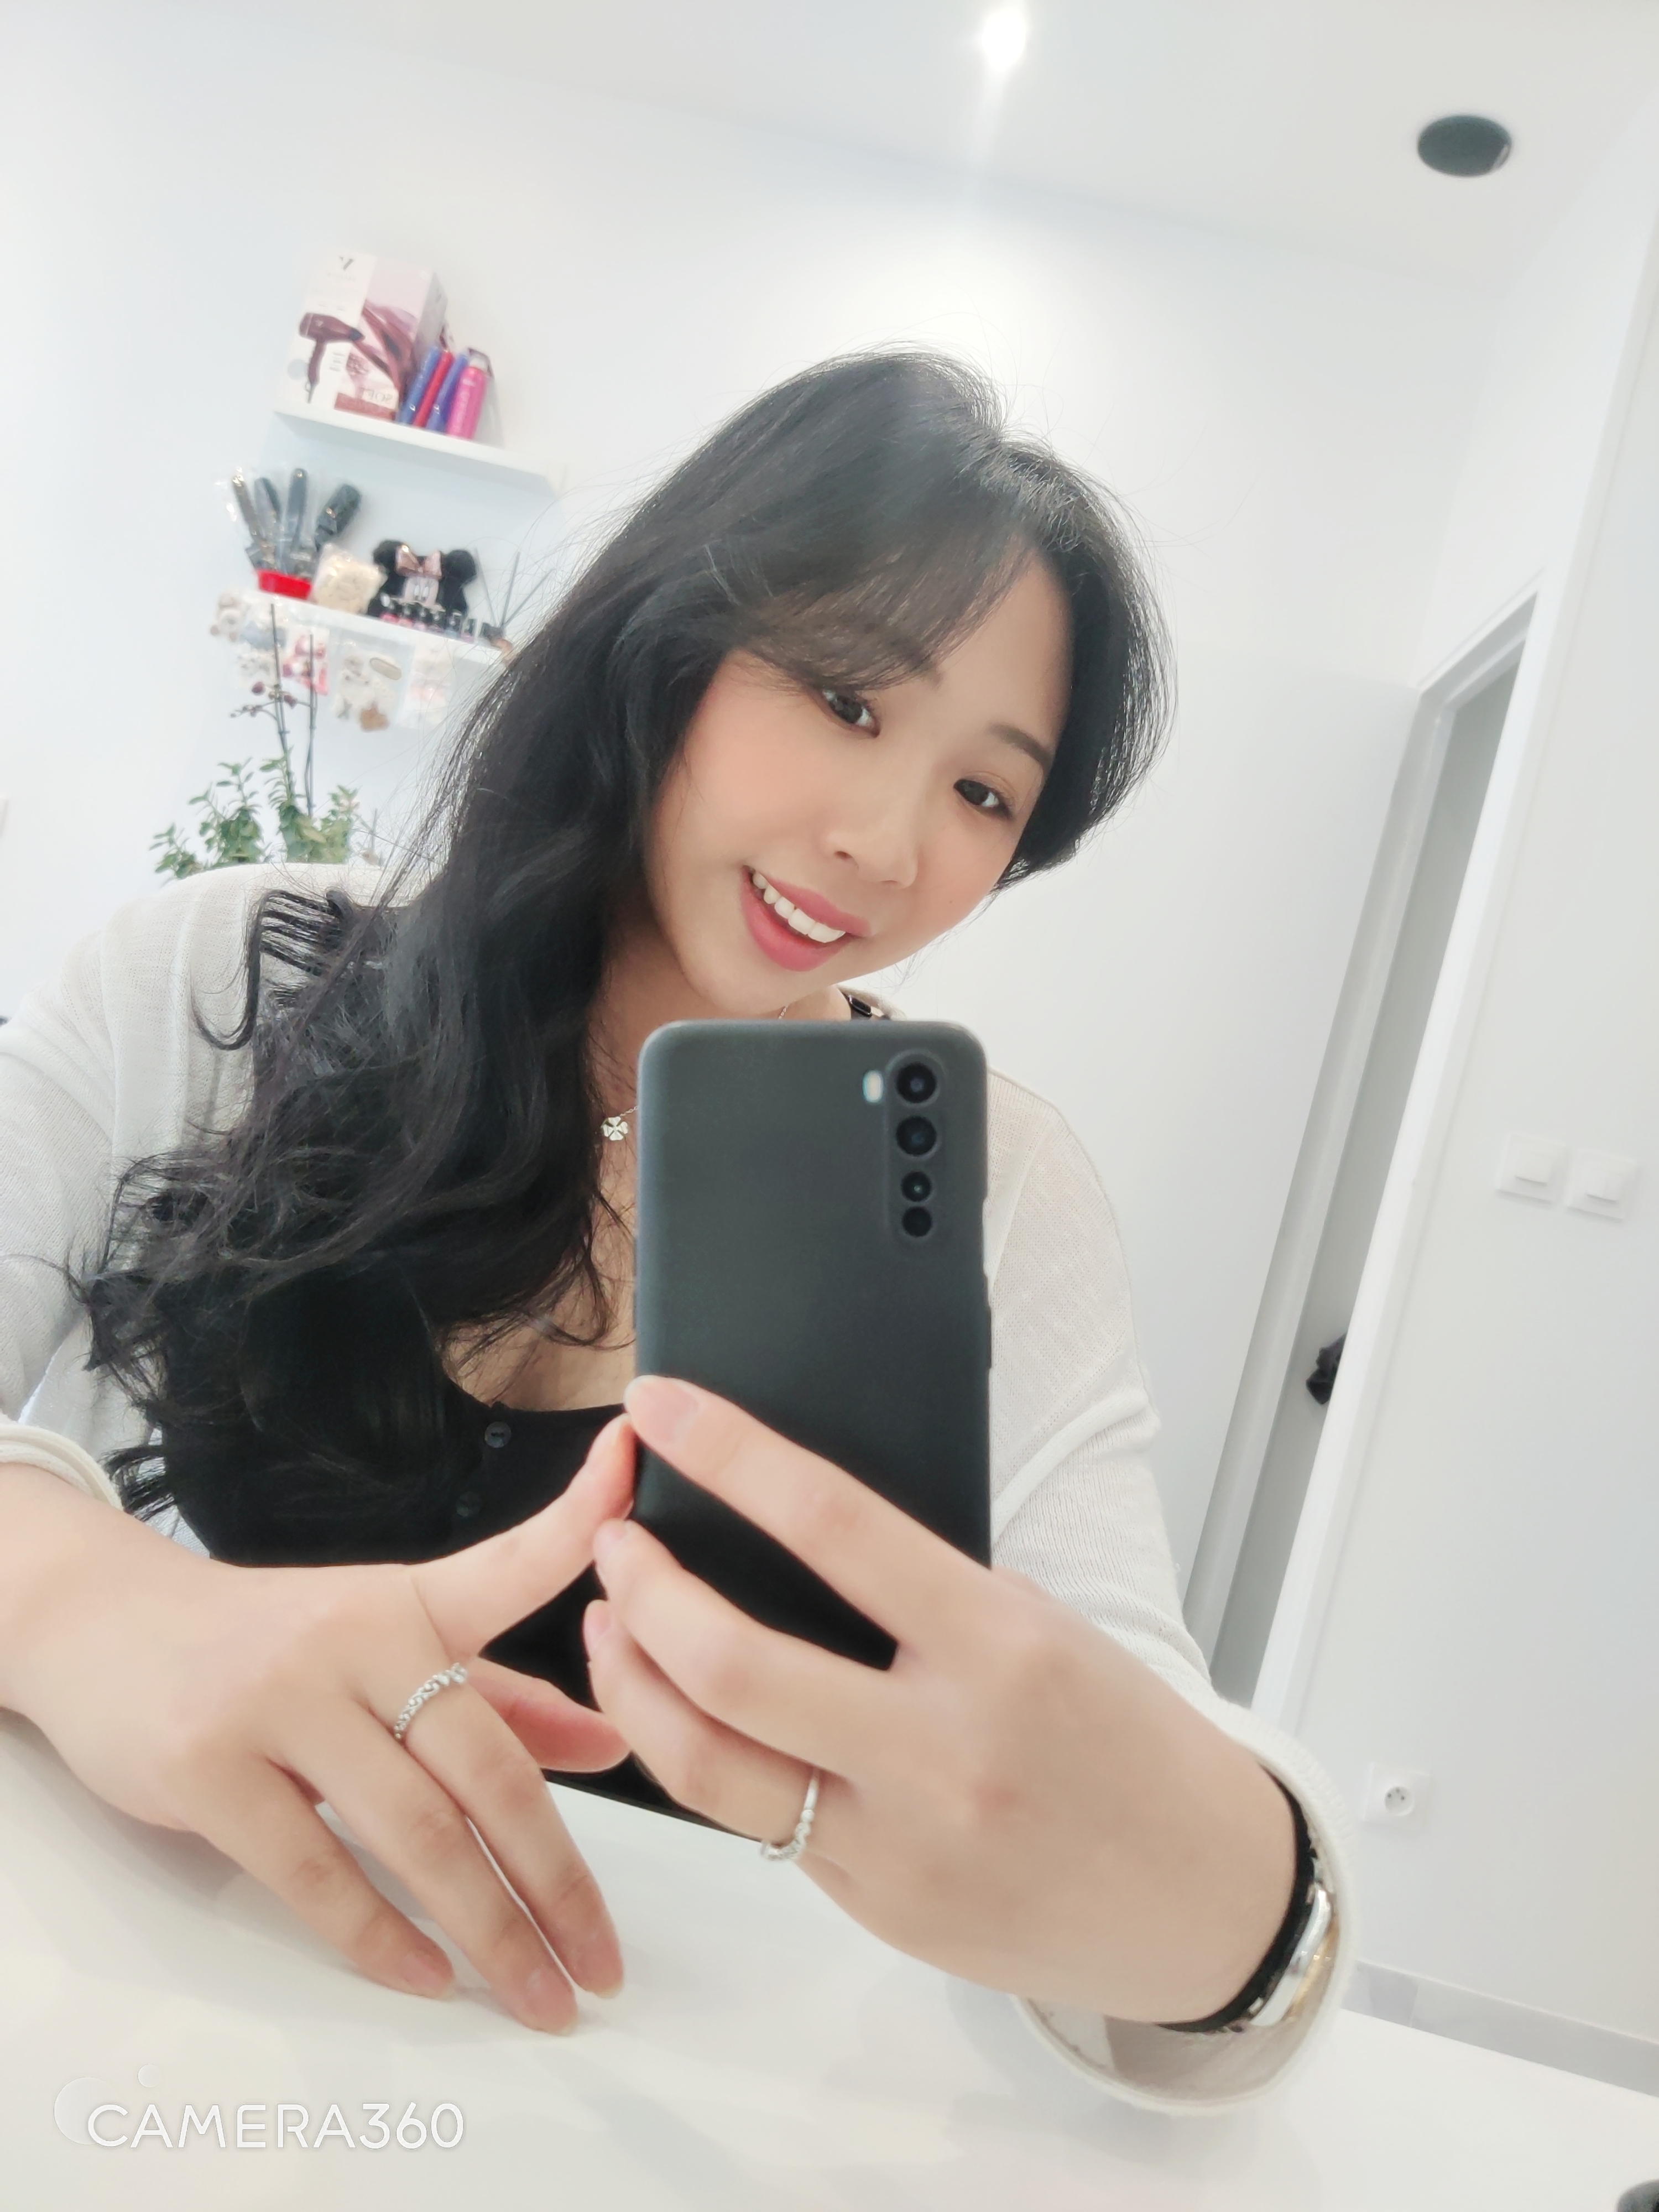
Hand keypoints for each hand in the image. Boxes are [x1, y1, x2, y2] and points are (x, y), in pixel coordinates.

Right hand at [0, 1418, 635, 2031]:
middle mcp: (353, 1641)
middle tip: (603, 1961)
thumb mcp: (385, 1647)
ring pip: (412, 1832)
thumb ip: (500, 1695)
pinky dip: (378, 1935)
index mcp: (407, 1604)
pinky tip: (428, 1978)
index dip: (579, 1521)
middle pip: (483, 1767)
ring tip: (538, 1995)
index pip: (510, 1565)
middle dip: (556, 1878)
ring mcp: (278, 1702)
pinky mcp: (208, 1767)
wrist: (104, 1625)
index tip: (631, 1473)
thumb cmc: (268, 1642)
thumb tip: (612, 1740)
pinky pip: (313, 1868)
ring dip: (487, 1929)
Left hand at [585, 1379, 1294, 2023]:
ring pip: (704, 1763)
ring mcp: (898, 1843)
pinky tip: (686, 1712)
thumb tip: (789, 1537)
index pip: (829, 1520)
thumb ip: (923, 1596)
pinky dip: (704, 1756)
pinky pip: (756, 1824)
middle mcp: (940, 1748)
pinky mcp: (875, 1908)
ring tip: (611, 1624)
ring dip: (631, 1682)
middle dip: (641, 1587)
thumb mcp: (1045, 1629)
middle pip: (729, 1663)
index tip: (663, 1407)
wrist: (1207, 1900)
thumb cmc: (1129, 1741)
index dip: (727, 1452)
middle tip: (614, 1540)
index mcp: (999, 1646)